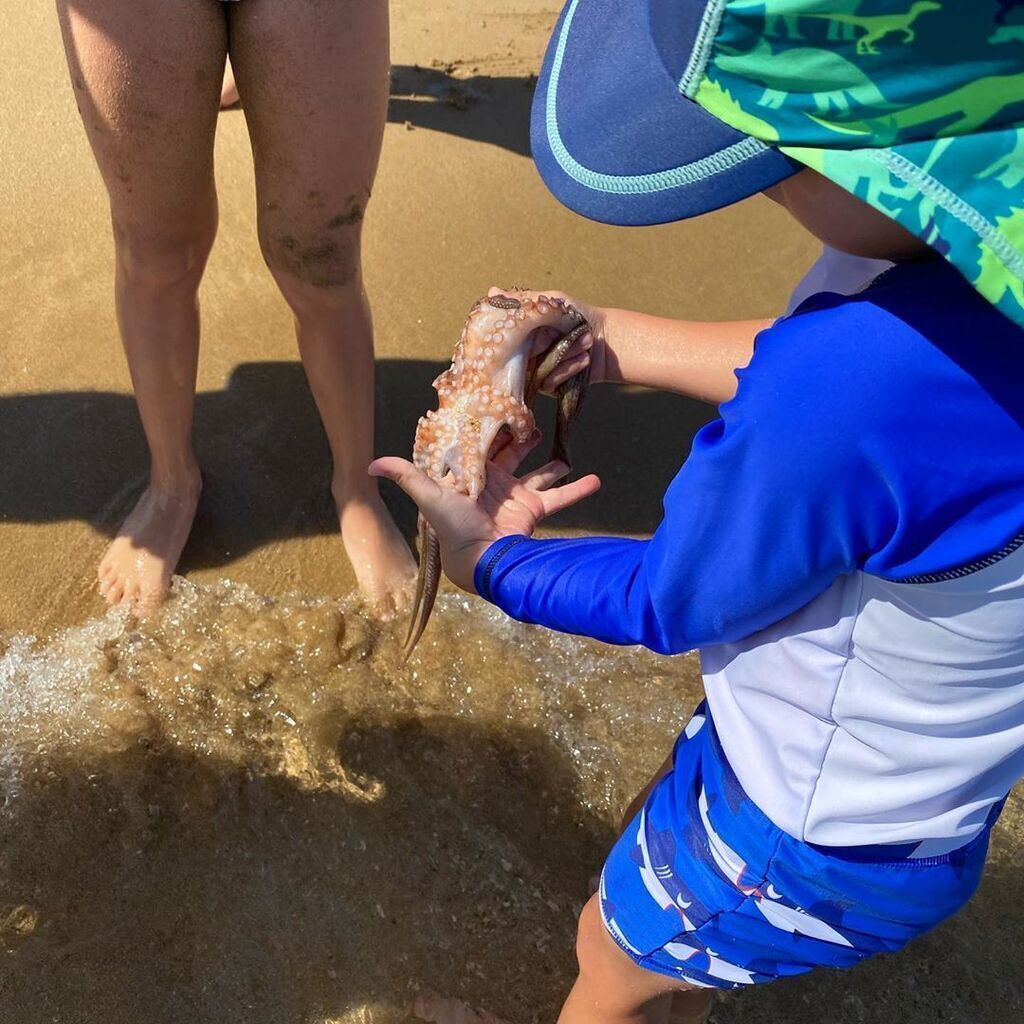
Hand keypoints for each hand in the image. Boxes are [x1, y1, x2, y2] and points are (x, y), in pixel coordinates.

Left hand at [369, 436, 599, 593]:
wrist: (482, 560)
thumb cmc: (453, 527)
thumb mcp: (429, 496)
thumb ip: (405, 476)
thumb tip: (369, 463)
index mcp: (467, 475)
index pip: (477, 444)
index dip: (486, 426)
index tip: (497, 402)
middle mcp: (490, 482)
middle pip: (508, 453)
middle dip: (520, 438)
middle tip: (532, 416)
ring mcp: (513, 496)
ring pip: (536, 474)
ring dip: (551, 465)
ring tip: (562, 452)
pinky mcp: (533, 510)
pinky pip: (558, 497)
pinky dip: (577, 489)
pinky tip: (595, 480)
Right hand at [487, 286, 610, 391]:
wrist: (606, 340)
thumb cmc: (579, 315)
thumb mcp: (551, 301)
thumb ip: (522, 301)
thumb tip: (490, 292)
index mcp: (522, 334)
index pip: (507, 338)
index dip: (520, 333)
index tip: (542, 326)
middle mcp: (525, 354)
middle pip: (522, 354)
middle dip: (549, 341)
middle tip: (567, 332)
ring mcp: (535, 371)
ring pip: (537, 369)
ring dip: (566, 353)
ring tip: (586, 341)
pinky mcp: (548, 386)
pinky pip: (549, 382)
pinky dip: (569, 368)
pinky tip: (584, 358)